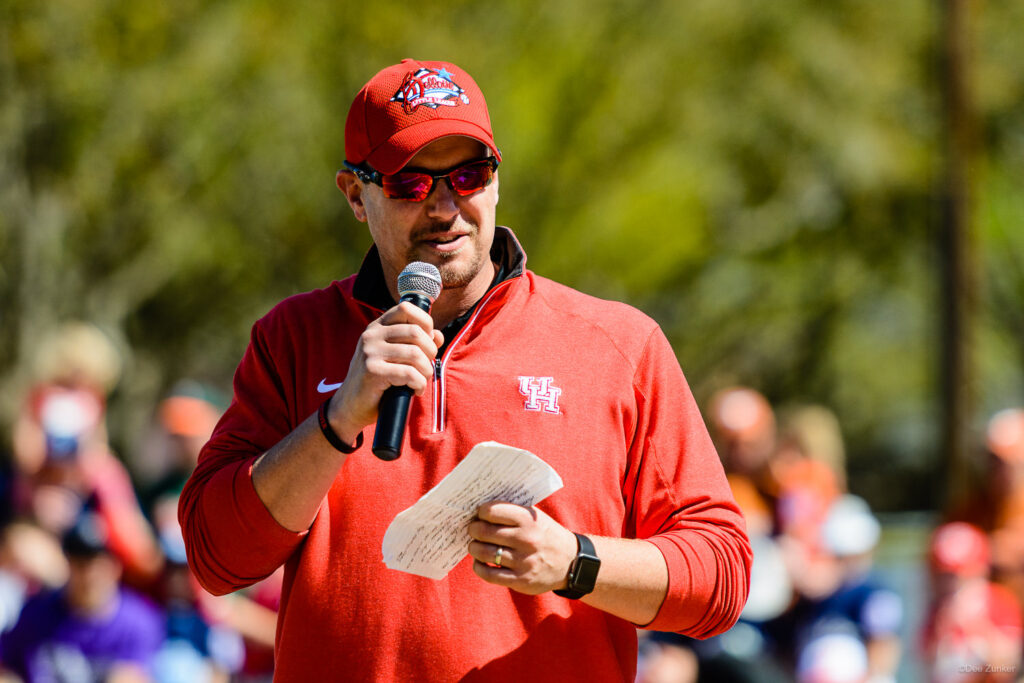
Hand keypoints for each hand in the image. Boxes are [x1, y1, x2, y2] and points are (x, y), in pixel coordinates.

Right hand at [328, 302, 443, 441]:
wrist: (350, 406)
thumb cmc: (376, 380)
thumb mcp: (395, 356)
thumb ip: (415, 343)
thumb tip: (438, 336)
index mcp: (377, 327)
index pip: (406, 308)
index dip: (425, 322)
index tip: (428, 341)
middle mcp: (371, 335)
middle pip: (416, 331)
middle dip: (430, 351)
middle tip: (426, 367)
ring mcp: (370, 352)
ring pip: (415, 353)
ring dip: (426, 371)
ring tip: (421, 381)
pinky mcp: (372, 371)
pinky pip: (409, 373)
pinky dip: (419, 384)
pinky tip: (415, 390)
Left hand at [467, 501, 578, 594]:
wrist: (571, 561)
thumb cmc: (545, 534)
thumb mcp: (535, 517)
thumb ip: (512, 512)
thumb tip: (480, 511)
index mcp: (528, 519)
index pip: (492, 511)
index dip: (480, 512)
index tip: (479, 514)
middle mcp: (526, 539)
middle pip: (483, 532)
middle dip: (473, 530)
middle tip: (473, 530)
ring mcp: (523, 561)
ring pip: (483, 553)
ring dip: (474, 548)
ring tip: (476, 546)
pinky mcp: (520, 580)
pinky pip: (489, 574)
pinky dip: (479, 567)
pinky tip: (480, 562)